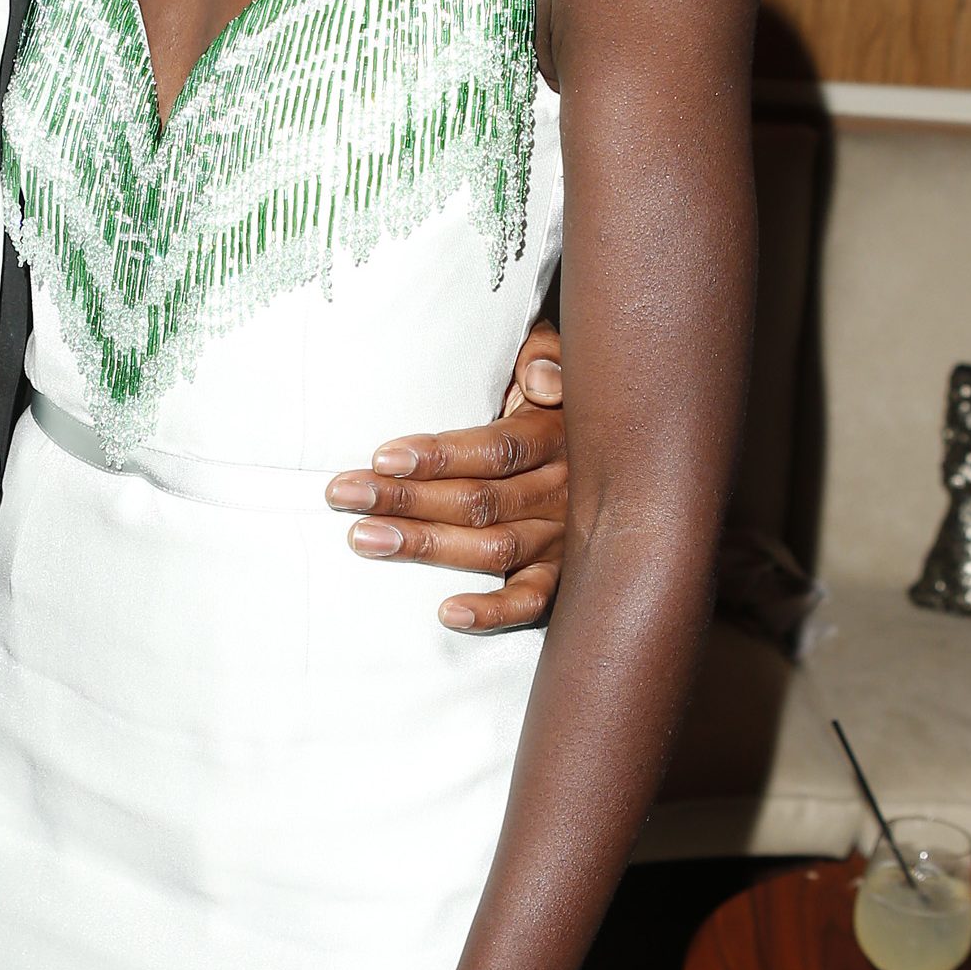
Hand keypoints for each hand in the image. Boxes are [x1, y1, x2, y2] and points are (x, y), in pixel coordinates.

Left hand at [325, 321, 565, 630]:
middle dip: (406, 499)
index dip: (440, 455)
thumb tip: (540, 379)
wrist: (627, 454)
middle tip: (343, 494)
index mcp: (556, 436)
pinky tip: (447, 614)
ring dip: (426, 547)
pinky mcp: (564, 578)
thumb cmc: (562, 398)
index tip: (382, 458)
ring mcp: (562, 538)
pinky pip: (533, 601)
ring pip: (493, 549)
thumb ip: (548, 355)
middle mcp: (561, 491)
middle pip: (479, 500)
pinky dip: (494, 612)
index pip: (495, 450)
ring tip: (364, 539)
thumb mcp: (560, 358)